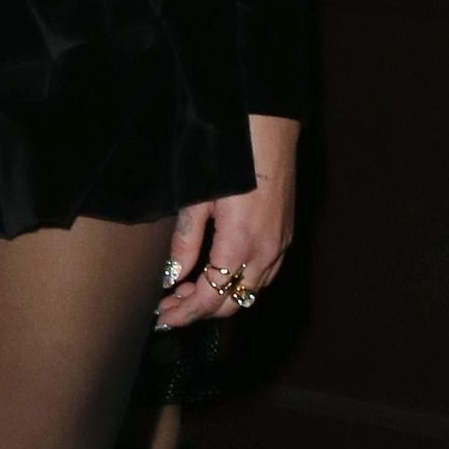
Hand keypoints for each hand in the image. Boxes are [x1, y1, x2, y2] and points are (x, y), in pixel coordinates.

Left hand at [156, 113, 297, 327]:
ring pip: (250, 292)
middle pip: (232, 303)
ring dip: (221, 299)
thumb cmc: (231, 157)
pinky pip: (264, 276)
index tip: (162, 319)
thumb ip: (186, 241)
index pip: (211, 298)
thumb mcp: (198, 198)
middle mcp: (266, 253)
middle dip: (199, 312)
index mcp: (240, 245)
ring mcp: (280, 245)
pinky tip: (220, 275)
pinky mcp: (285, 235)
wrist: (270, 129)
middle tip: (169, 308)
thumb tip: (172, 276)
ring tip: (188, 294)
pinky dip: (241, 285)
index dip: (184, 314)